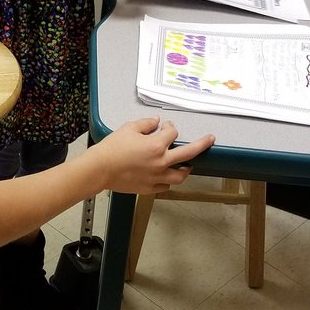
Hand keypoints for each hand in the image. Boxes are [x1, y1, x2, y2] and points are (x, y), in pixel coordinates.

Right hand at [92, 118, 214, 193]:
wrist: (99, 169)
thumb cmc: (112, 148)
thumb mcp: (129, 128)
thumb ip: (146, 124)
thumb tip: (156, 121)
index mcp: (157, 146)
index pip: (172, 133)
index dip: (170, 126)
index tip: (165, 126)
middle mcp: (161, 162)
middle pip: (188, 153)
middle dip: (201, 145)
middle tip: (209, 140)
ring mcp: (156, 177)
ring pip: (180, 176)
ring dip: (186, 169)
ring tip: (188, 166)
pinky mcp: (149, 188)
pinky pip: (165, 186)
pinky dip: (168, 181)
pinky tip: (167, 176)